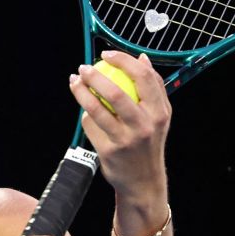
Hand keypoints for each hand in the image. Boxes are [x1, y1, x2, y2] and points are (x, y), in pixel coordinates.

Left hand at [69, 51, 171, 202]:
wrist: (143, 181)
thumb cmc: (149, 142)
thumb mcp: (160, 117)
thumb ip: (154, 88)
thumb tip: (142, 57)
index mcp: (159, 113)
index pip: (143, 77)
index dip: (123, 60)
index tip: (107, 54)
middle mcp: (144, 126)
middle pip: (116, 93)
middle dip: (95, 76)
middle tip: (84, 68)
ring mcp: (125, 139)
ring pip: (97, 109)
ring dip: (81, 92)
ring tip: (75, 81)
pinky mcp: (109, 151)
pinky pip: (91, 125)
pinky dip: (85, 114)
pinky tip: (83, 109)